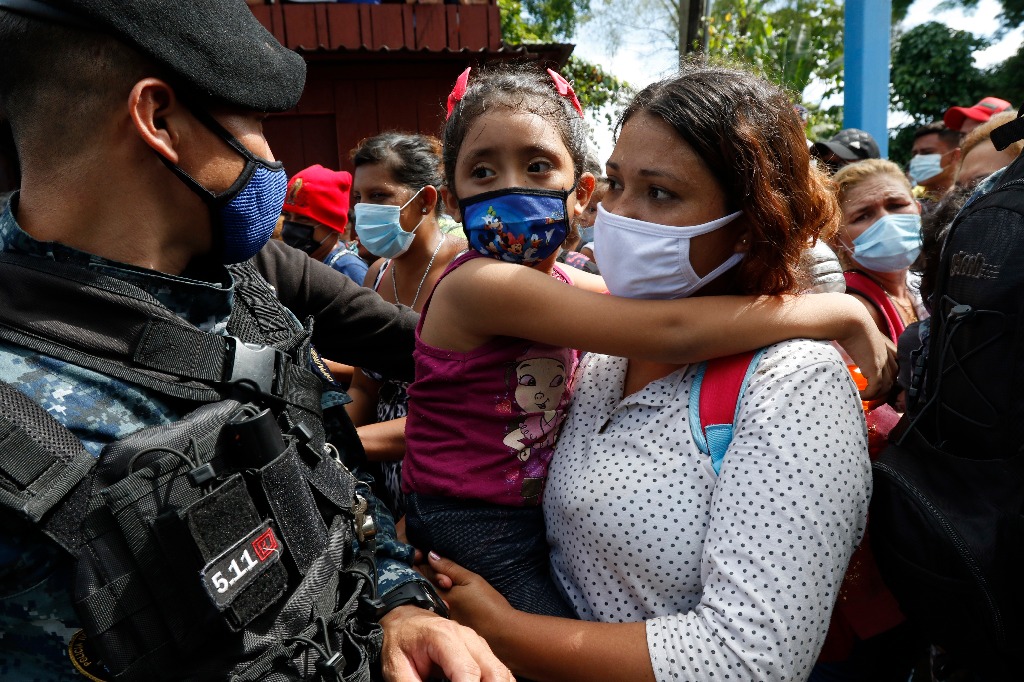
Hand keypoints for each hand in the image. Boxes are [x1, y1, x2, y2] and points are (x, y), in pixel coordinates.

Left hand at [379, 605, 512, 681]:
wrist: (404, 619)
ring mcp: (478, 642)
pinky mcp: (482, 650)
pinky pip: (500, 670)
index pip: (467, 671)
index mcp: (444, 637)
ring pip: (501, 671)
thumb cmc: (400, 642)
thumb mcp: (396, 668)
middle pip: (493, 671)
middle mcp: (467, 637)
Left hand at [421, 553, 514, 638]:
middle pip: (422, 585)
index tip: (421, 554)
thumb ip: (449, 568)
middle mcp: (434, 608)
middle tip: (440, 570)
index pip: (420, 575)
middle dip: (426, 574)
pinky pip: (437, 606)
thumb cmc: (488, 604)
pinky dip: (440, 597)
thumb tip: (430, 555)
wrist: (502, 633)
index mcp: (438, 595)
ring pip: (429, 595)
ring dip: (433, 586)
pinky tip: (450, 595)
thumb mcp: (471, 580)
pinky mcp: (448, 625)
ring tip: (447, 581)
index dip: (418, 563)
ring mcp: (440, 618)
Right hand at [836, 323, 896, 401]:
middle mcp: (887, 355)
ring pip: (887, 386)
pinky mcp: (875, 367)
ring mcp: (883, 361)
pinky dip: (869, 395)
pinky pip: (876, 388)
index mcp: (885, 347)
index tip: (876, 387)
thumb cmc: (848, 323)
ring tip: (865, 400)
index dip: (887, 379)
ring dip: (877, 396)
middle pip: (893, 379)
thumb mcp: (856, 333)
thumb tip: (842, 349)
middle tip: (873, 400)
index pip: (894, 367)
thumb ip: (855, 342)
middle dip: (884, 392)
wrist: (850, 319)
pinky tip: (859, 395)